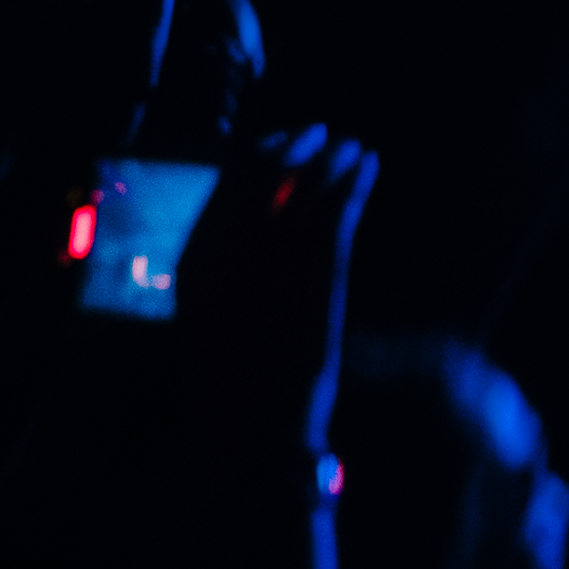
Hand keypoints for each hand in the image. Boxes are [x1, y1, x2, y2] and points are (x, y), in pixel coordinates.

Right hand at [178, 126, 373, 468]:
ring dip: (335, 156)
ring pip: (310, 182)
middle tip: (320, 133)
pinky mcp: (320, 269)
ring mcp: (276, 256)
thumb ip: (224, 271)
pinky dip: (358, 179)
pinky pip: (340, 206)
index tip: (279, 141)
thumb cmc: (232, 385)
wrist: (255, 435)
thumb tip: (252, 225)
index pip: (227, 185)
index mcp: (197, 261)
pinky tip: (371, 164)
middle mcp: (232, 248)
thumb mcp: (208, 320)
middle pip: (267, 171)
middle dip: (297, 145)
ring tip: (354, 148)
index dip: (257, 155)